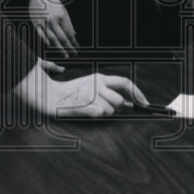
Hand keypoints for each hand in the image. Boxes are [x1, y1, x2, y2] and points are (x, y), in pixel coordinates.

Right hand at [12, 62, 148, 116]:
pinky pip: (100, 115)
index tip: (145, 103)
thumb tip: (127, 103)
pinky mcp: (87, 104)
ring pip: (110, 110)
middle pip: (119, 101)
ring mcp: (93, 94)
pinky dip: (94, 116)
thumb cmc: (68, 93)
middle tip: (99, 108)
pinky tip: (83, 112)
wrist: (48, 95)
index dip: (138, 93)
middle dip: (113, 109)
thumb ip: (107, 92)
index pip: (125, 82)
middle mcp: (98, 83)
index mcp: (100, 77)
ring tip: (86, 108)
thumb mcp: (88, 86)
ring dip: (102, 113)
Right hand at [29, 0, 77, 57]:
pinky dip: (46, 42)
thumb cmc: (52, 2)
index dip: (73, 41)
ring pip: (52, 39)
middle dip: (68, 47)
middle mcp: (53, 20)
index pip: (69, 32)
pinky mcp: (36, 23)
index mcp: (61, 16)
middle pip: (62, 37)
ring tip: (64, 54)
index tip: (77, 47)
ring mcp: (44, 23)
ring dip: (59, 48)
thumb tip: (74, 34)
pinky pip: (41, 35)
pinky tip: (50, 47)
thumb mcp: (63, 9)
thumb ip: (68, 22)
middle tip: (72, 54)